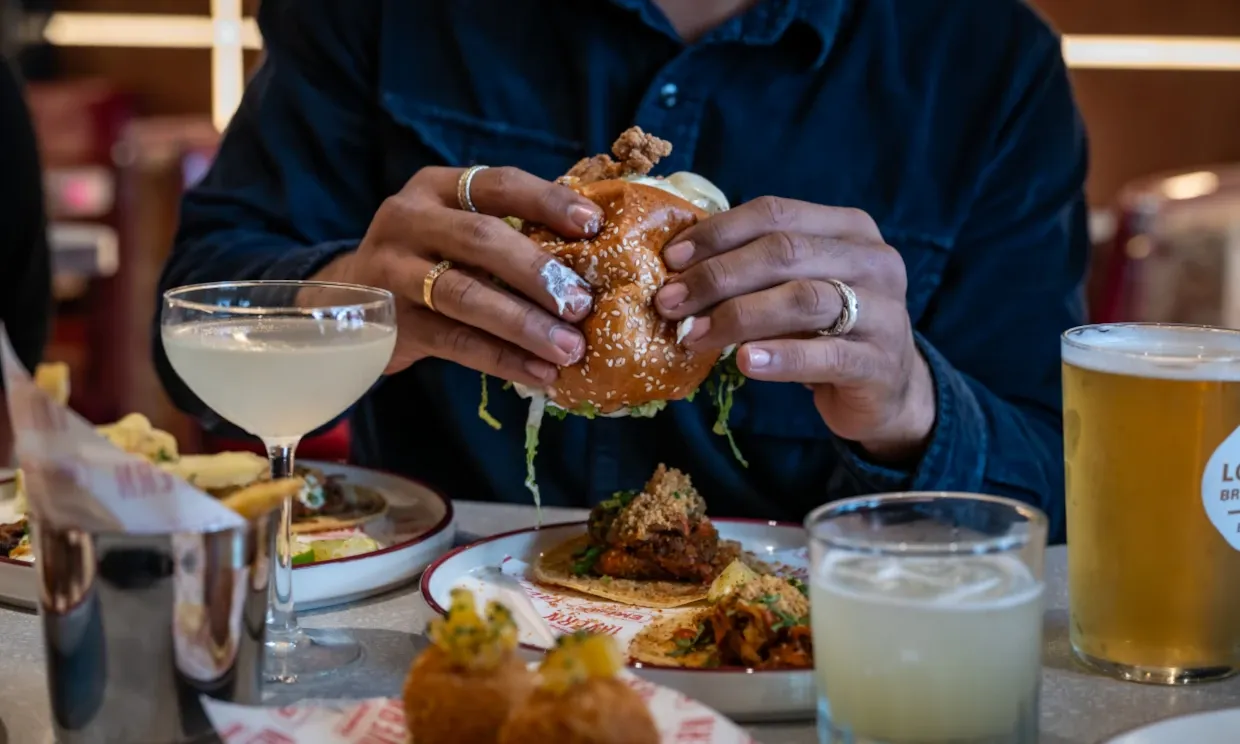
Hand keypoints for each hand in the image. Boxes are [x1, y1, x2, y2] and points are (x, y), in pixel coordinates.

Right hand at [319, 166, 603, 386]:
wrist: (345, 301)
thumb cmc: (430, 259)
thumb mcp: (457, 227)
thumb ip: (511, 229)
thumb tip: (599, 247)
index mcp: (437, 187)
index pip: (499, 184)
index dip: (548, 201)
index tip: (593, 225)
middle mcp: (409, 219)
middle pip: (480, 238)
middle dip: (537, 272)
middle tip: (584, 304)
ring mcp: (392, 270)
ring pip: (464, 294)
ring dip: (524, 323)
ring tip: (569, 348)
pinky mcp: (390, 322)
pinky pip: (453, 341)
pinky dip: (502, 359)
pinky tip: (540, 374)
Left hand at [654, 197, 935, 462]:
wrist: (887, 391)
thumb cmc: (826, 331)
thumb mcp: (794, 288)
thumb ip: (753, 271)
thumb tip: (675, 270)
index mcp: (848, 228)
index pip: (775, 213)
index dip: (718, 233)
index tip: (670, 258)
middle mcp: (873, 260)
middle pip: (784, 252)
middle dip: (717, 276)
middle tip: (669, 302)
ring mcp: (884, 310)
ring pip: (803, 299)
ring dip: (738, 316)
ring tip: (694, 336)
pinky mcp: (880, 362)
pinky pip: (826, 354)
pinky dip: (781, 357)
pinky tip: (745, 362)